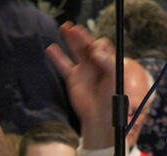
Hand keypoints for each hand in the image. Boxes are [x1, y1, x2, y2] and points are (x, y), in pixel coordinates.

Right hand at [46, 22, 115, 147]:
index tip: (95, 52)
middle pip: (88, 44)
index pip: (102, 46)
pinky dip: (57, 57)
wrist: (100, 117)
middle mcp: (96, 64)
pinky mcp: (73, 79)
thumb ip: (108, 63)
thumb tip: (95, 51)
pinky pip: (63, 65)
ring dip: (71, 39)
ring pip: (76, 51)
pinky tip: (50, 48)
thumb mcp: (115, 79)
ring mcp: (83, 70)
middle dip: (82, 35)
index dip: (98, 45)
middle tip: (74, 28)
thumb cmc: (111, 100)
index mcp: (109, 62)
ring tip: (65, 27)